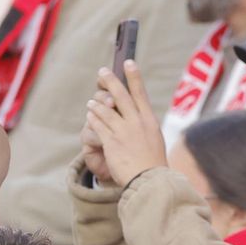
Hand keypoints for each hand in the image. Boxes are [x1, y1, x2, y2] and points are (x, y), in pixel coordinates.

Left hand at [84, 62, 167, 186]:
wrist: (149, 181)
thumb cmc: (154, 163)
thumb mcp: (155, 140)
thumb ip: (145, 125)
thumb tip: (137, 114)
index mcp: (149, 121)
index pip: (140, 93)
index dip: (134, 77)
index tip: (129, 62)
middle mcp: (137, 122)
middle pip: (121, 96)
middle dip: (110, 81)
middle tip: (102, 72)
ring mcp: (123, 131)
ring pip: (105, 110)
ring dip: (97, 104)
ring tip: (91, 102)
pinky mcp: (111, 142)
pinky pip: (98, 125)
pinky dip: (93, 118)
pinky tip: (90, 115)